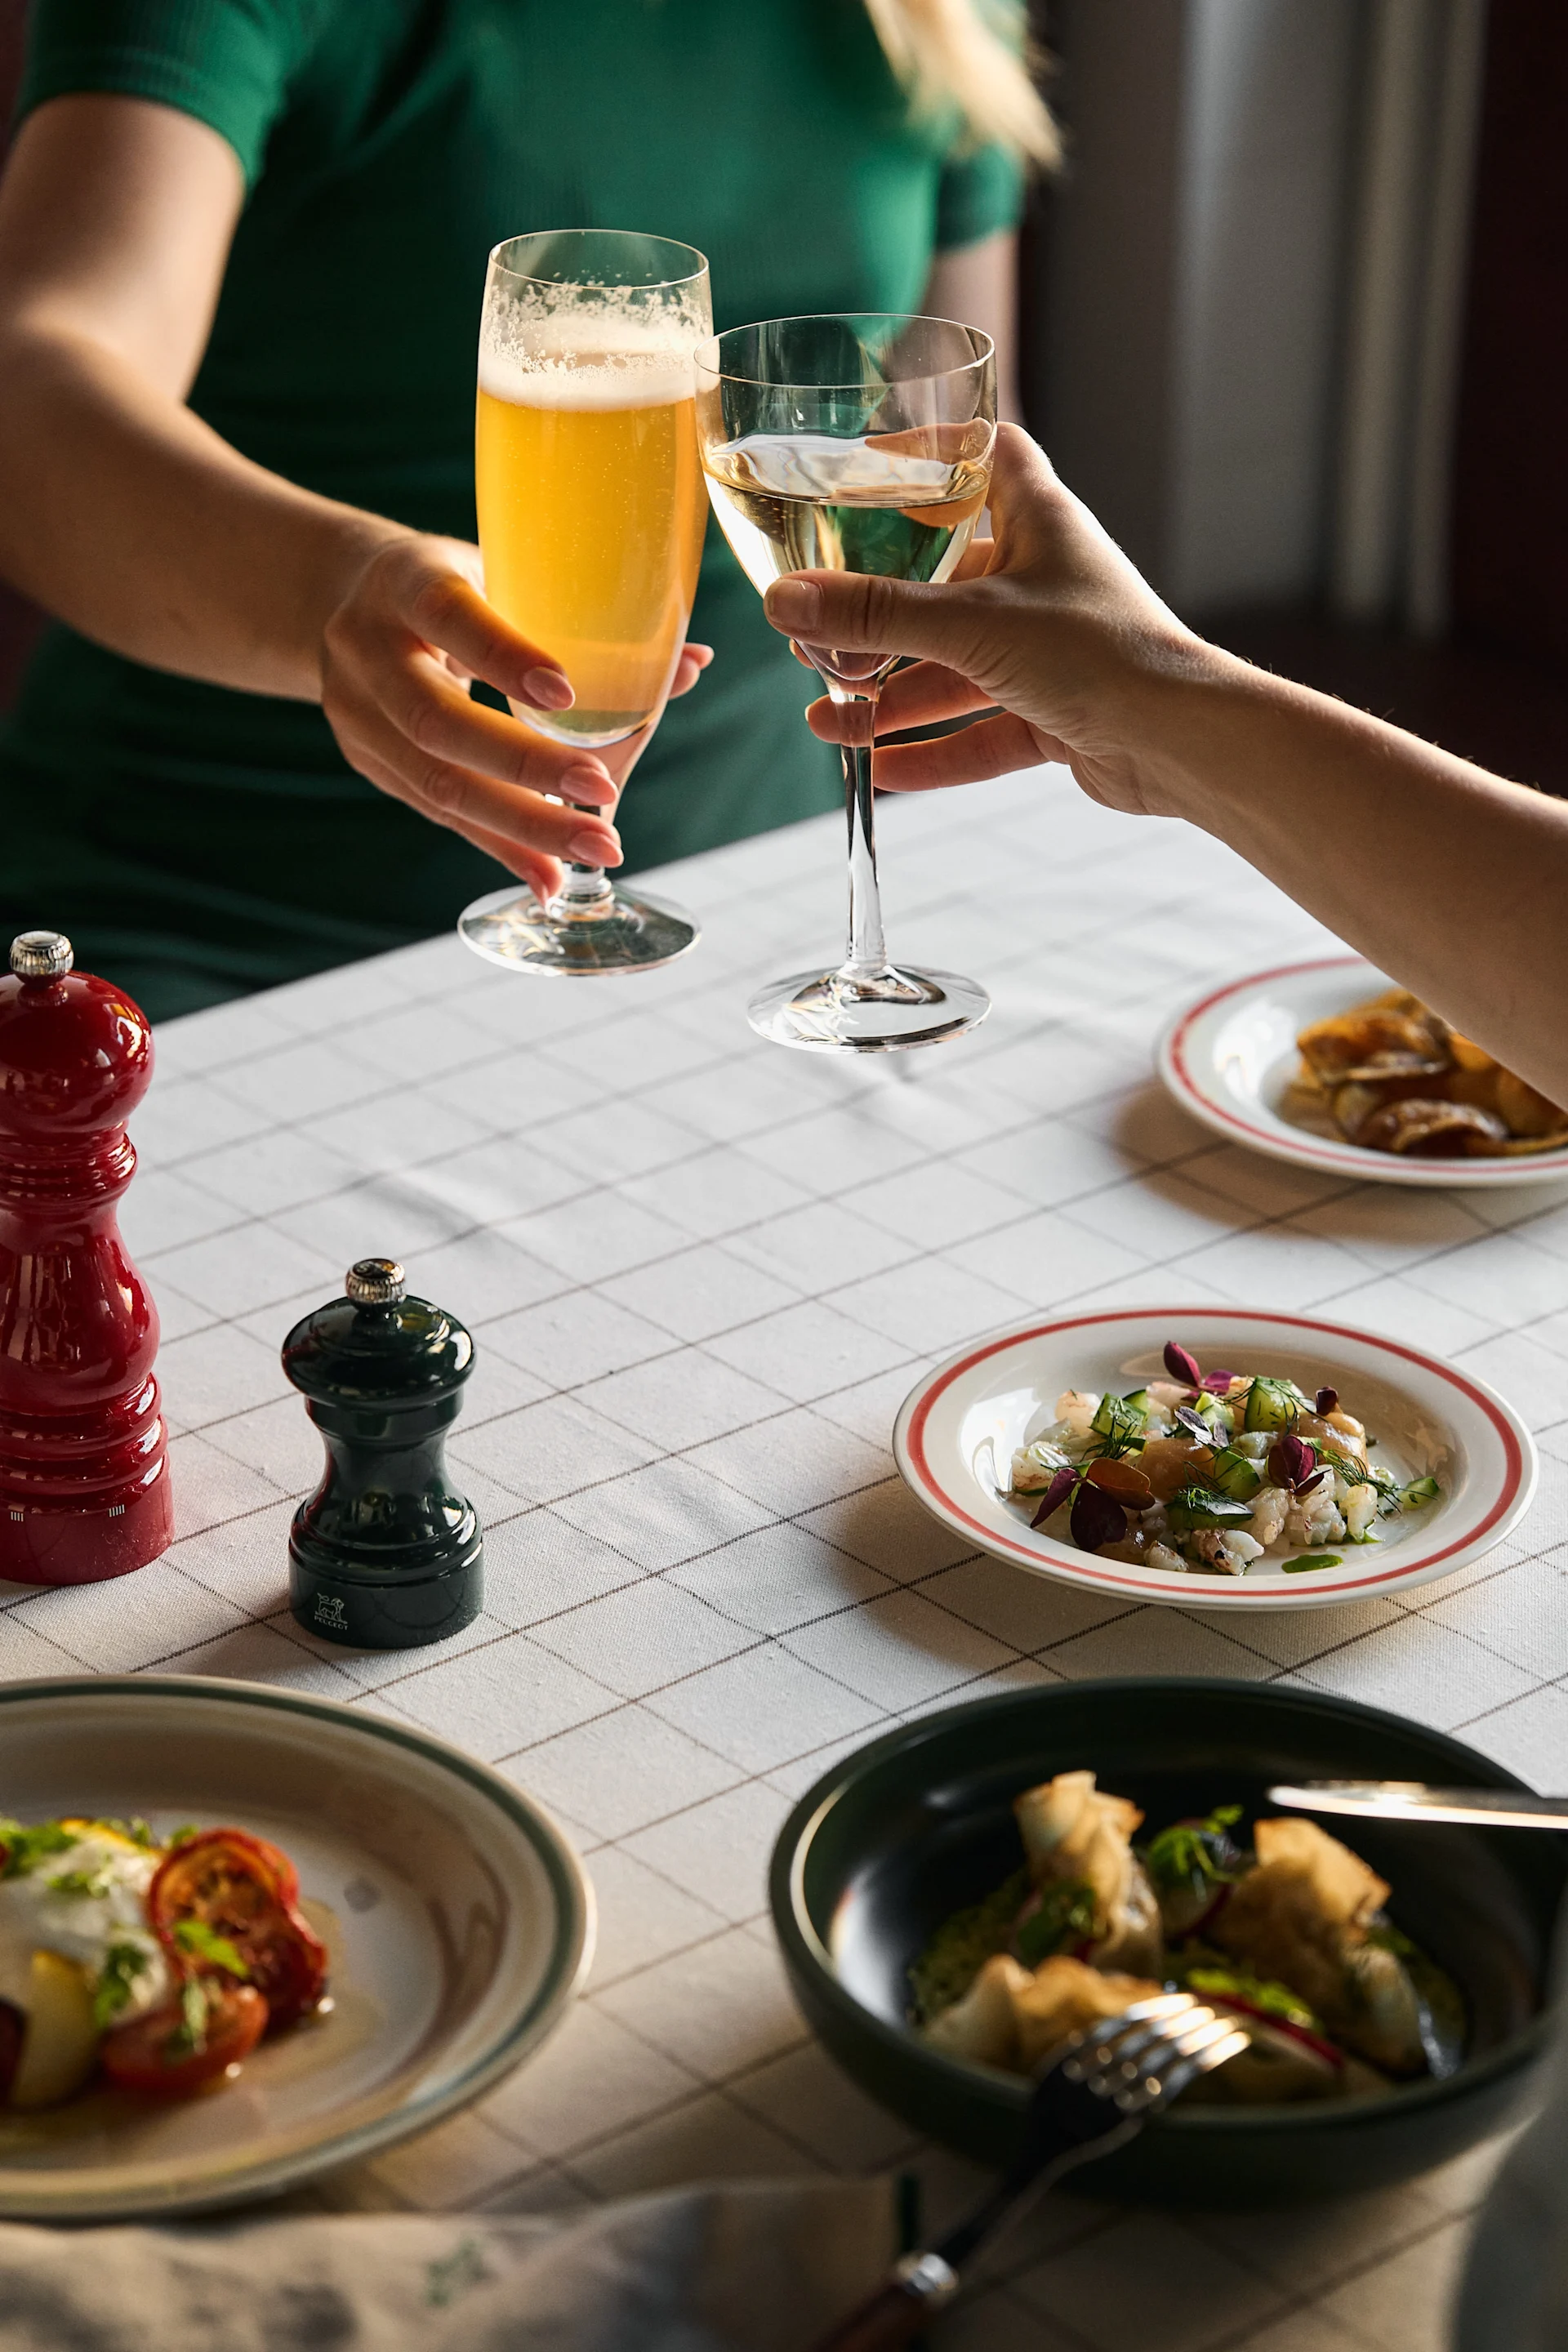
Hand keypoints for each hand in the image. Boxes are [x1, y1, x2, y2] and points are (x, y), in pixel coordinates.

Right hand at [320, 531, 710, 901]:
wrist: (337, 599)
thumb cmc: (447, 583)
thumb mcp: (499, 571)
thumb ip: (582, 619)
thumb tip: (694, 664)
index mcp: (405, 583)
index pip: (450, 618)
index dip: (503, 658)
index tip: (565, 694)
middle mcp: (367, 650)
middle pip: (437, 722)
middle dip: (524, 766)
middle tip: (601, 792)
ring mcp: (357, 715)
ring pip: (436, 783)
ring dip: (521, 826)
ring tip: (595, 848)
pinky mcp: (368, 763)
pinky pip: (438, 815)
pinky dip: (499, 848)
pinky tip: (548, 879)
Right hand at [762, 424, 1213, 819]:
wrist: (1182, 742)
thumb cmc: (1099, 653)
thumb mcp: (969, 625)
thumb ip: (873, 617)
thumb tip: (783, 604)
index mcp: (1038, 522)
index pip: (985, 456)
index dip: (931, 451)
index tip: (872, 464)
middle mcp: (1044, 580)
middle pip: (944, 582)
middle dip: (878, 614)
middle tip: (816, 635)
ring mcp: (1051, 652)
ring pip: (955, 667)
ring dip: (893, 695)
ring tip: (827, 717)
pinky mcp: (1057, 716)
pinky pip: (981, 731)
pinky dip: (934, 751)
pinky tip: (880, 770)